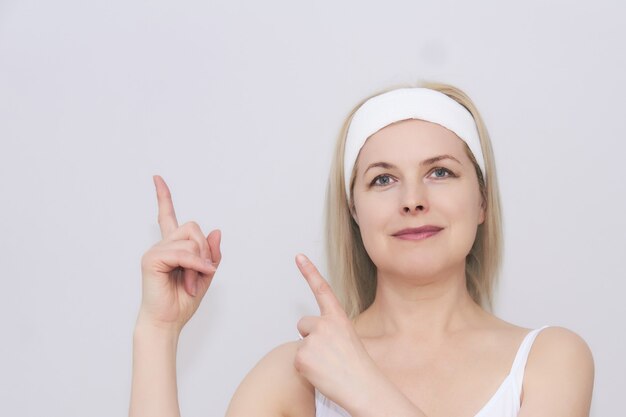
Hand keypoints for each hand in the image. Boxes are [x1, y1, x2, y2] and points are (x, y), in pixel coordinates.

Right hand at [138, 175, 221, 331]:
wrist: (168, 322)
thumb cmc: (183, 301)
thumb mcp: (206, 274)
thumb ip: (211, 253)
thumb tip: (216, 231)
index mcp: (172, 247)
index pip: (167, 216)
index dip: (163, 196)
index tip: (156, 178)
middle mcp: (162, 245)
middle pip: (193, 227)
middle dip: (205, 250)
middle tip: (203, 273)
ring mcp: (155, 251)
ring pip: (190, 240)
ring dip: (200, 262)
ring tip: (193, 281)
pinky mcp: (152, 259)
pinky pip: (182, 253)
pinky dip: (195, 265)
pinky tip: (194, 279)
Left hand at [294, 254, 380, 410]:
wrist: (362, 388)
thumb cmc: (359, 368)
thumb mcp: (348, 339)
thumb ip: (330, 331)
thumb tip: (313, 335)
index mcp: (338, 318)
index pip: (322, 289)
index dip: (309, 271)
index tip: (298, 256)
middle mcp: (324, 324)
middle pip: (303, 324)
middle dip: (310, 337)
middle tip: (328, 354)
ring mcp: (312, 340)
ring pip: (301, 345)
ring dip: (309, 356)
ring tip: (328, 366)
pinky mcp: (302, 356)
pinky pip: (296, 361)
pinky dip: (305, 369)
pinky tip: (321, 374)